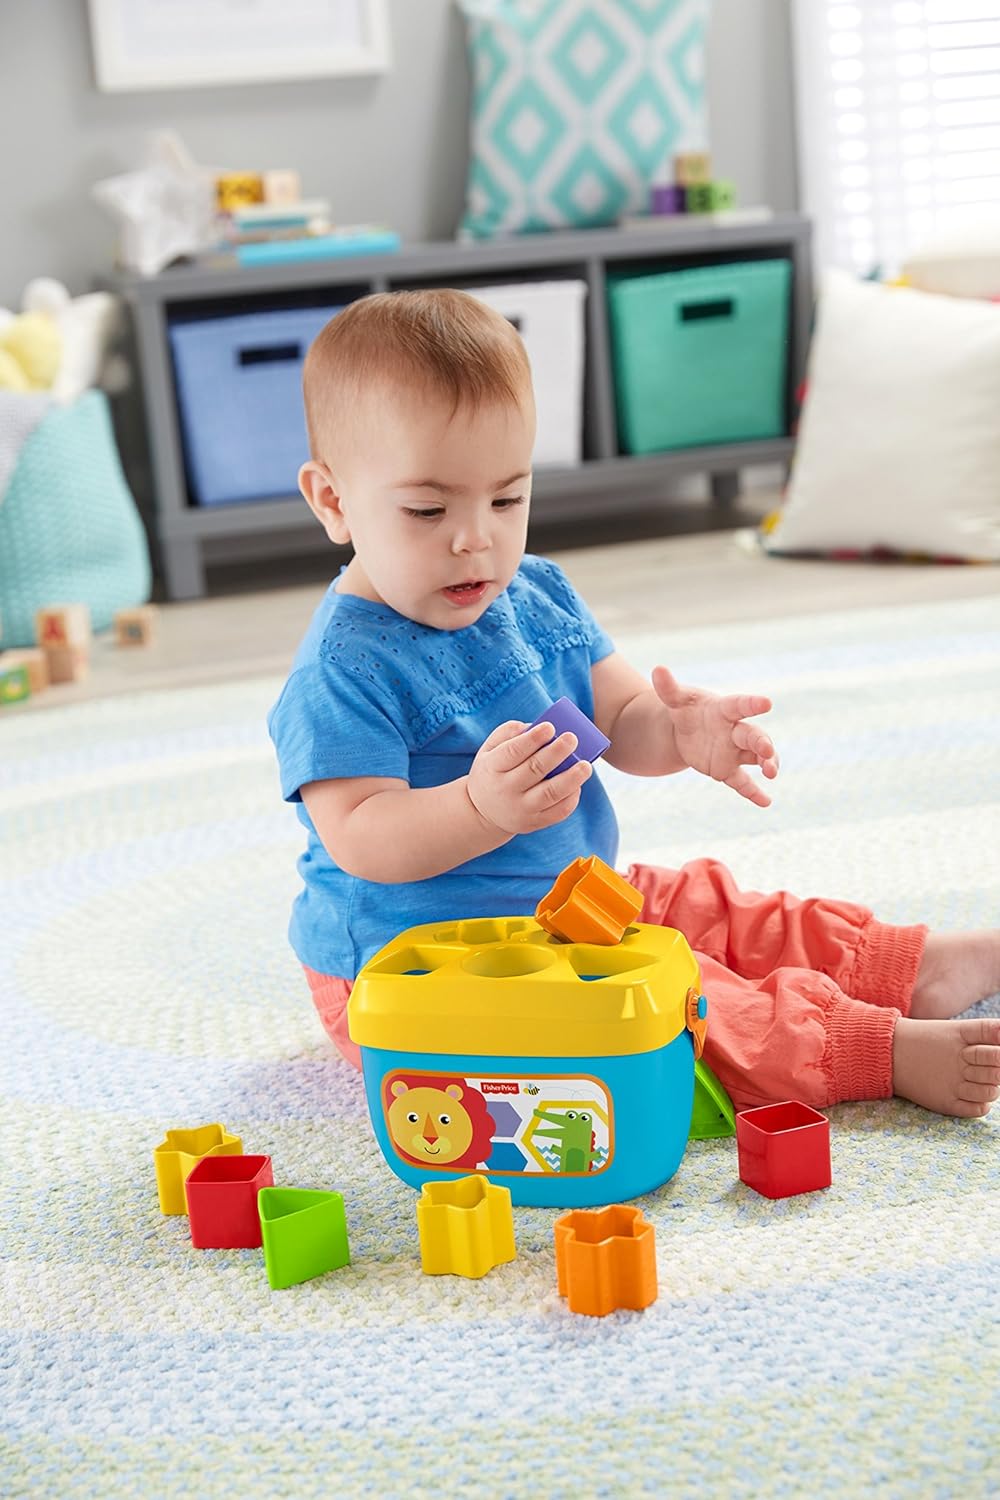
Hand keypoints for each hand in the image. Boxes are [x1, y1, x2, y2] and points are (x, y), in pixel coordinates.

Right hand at [466, 719, 592, 834]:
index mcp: (493, 768)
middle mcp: (506, 790)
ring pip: (549, 794)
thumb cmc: (493, 772)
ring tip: (586, 766)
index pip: (513, 752)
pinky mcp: (534, 823)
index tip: (550, 727)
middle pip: (534, 770)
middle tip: (572, 738)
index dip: (532, 739)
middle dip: (555, 753)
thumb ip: (507, 733)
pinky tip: (578, 785)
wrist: (483, 813)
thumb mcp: (489, 750)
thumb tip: (534, 725)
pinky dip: (571, 799)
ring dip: (570, 779)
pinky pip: (557, 812)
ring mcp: (521, 809)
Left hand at [652, 665, 778, 806]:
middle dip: (762, 743)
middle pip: (752, 736)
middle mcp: (734, 731)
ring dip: (767, 764)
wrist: (687, 731)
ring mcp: (734, 752)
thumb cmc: (688, 709)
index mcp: (724, 710)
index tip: (767, 703)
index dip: (752, 704)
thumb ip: (669, 688)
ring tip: (771, 773)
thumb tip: (658, 668)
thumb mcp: (677, 699)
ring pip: (755, 758)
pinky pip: (742, 782)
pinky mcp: (728, 770)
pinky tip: (766, 802)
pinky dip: (754, 793)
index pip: (740, 705)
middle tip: (768, 750)